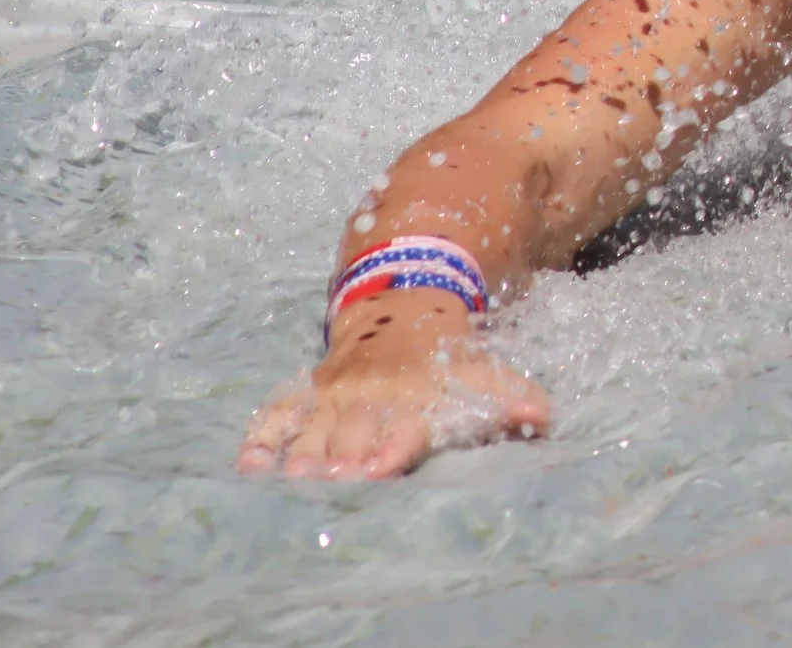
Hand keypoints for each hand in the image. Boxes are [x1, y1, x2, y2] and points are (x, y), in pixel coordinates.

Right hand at [238, 288, 549, 479]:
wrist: (403, 306)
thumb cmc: (447, 359)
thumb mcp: (485, 372)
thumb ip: (511, 399)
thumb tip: (543, 419)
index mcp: (412, 398)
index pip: (402, 429)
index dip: (391, 448)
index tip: (380, 469)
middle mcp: (367, 399)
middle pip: (349, 439)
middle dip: (341, 464)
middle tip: (332, 485)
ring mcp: (331, 397)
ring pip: (310, 433)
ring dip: (300, 460)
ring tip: (291, 485)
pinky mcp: (305, 394)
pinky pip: (276, 415)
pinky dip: (260, 439)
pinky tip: (248, 467)